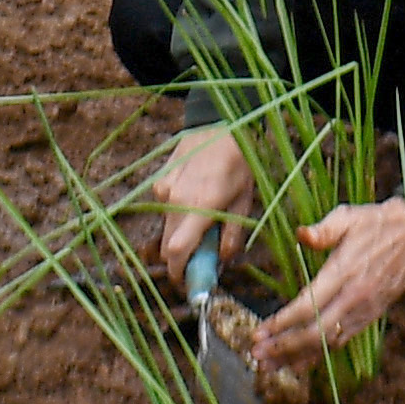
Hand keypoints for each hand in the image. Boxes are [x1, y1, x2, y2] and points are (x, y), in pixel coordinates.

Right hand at [152, 129, 254, 285]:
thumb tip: (223, 261)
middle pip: (168, 244)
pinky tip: (195, 196)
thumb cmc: (239, 162)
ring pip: (167, 226)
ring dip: (181, 233)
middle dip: (182, 256)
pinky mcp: (160, 181)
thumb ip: (232, 236)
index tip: (189, 281)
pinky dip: (177, 211)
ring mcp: (165, 190)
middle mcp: (176, 202)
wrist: (220, 121)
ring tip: (204, 220)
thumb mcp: (244, 201)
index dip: (179, 273)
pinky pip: (165, 206)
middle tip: (203, 256)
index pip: (176, 253)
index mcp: (199, 208)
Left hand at [251, 199, 404, 371]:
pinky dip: (319, 355)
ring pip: (327, 343)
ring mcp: (363, 310)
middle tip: (257, 354)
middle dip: (283, 347)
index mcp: (344, 272)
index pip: (308, 306)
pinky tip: (299, 362)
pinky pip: (341, 342)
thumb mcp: (349, 217)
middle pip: (314, 333)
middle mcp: (353, 297)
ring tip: (270, 365)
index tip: (260, 330)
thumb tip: (303, 234)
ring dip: (297, 357)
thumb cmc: (377, 223)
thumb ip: (324, 229)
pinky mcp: (370, 316)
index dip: (281, 323)